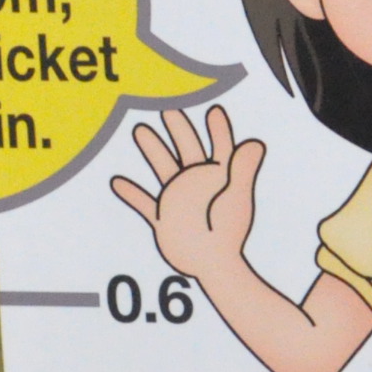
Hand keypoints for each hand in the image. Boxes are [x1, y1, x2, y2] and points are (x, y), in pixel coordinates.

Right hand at [111, 106, 263, 285]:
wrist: (213, 264)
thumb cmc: (228, 232)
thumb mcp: (235, 196)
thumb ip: (242, 169)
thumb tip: (254, 143)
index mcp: (218, 177)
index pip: (220, 147)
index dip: (218, 129)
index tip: (214, 111)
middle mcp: (197, 184)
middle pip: (187, 149)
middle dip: (178, 128)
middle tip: (168, 107)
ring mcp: (179, 199)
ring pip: (163, 167)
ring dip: (153, 149)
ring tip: (141, 130)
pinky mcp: (165, 217)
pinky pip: (144, 202)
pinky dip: (131, 193)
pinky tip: (117, 182)